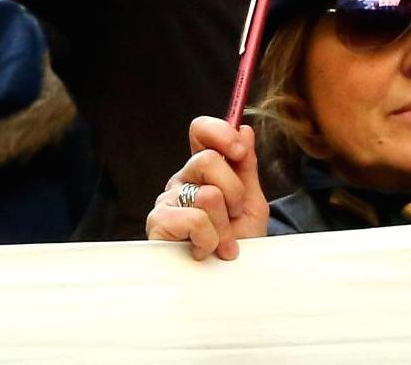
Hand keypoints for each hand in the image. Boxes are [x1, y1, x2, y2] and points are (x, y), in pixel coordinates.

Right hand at [145, 117, 267, 261]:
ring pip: (208, 195)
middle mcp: (182, 181)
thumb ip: (246, 167)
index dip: (219, 132)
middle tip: (236, 217)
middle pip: (208, 160)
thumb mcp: (252, 204)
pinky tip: (204, 250)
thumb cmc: (239, 245)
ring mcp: (167, 201)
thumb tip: (244, 129)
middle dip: (235, 193)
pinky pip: (195, 220)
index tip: (239, 151)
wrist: (229, 282)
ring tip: (223, 244)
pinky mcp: (158, 223)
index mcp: (203, 172)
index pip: (200, 132)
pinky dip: (209, 240)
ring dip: (225, 226)